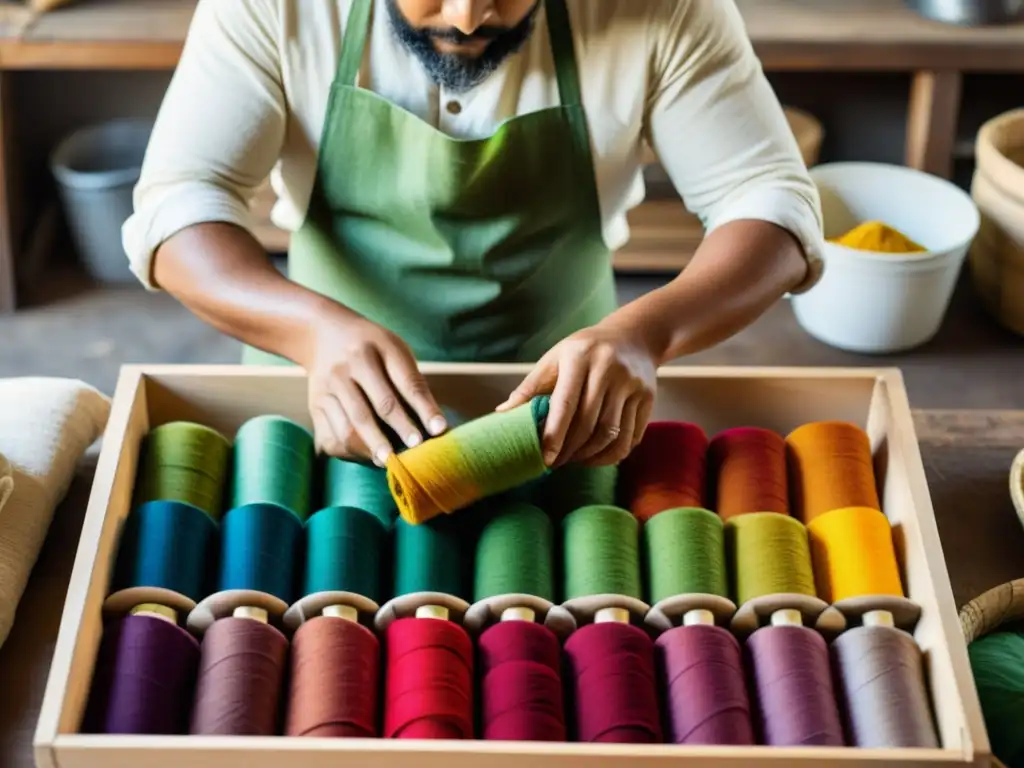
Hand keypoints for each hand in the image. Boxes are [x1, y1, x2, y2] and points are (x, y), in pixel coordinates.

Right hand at [301, 309, 446, 465]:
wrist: (323, 333)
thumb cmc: (372, 348)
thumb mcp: (394, 350)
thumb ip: (411, 382)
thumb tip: (434, 425)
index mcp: (377, 348)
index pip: (406, 383)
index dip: (424, 409)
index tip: (438, 431)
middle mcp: (349, 366)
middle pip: (377, 407)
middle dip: (399, 432)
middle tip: (415, 452)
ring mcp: (328, 387)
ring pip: (350, 428)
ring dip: (373, 448)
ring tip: (390, 461)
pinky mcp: (315, 405)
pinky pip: (332, 437)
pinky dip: (351, 452)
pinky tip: (367, 456)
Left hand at [496, 323, 657, 467]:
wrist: (634, 336)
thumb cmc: (584, 351)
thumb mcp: (555, 358)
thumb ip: (530, 387)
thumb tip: (501, 414)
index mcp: (580, 357)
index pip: (565, 404)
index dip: (554, 435)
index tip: (544, 459)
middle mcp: (609, 370)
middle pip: (589, 423)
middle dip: (570, 450)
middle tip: (555, 463)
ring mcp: (632, 384)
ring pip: (611, 434)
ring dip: (590, 456)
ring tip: (573, 460)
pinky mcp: (648, 398)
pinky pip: (631, 437)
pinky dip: (612, 454)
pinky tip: (596, 456)